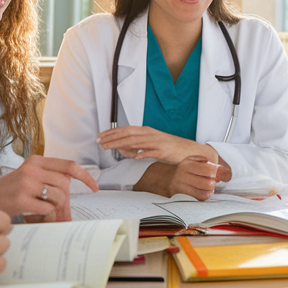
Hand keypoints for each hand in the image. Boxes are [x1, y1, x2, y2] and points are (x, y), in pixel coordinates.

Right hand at [0, 156, 98, 221]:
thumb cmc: (6, 191)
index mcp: (35, 160)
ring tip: (46, 212)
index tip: (94, 186)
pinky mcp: (21, 200)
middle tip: (60, 211)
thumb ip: (48, 177)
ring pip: (58, 197)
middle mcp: (32, 169)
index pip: (68, 165)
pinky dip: (45, 215)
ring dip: (56, 209)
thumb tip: (71, 189)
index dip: (85, 176)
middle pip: (65, 185)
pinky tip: (35, 214)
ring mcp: (26, 184)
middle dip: (66, 200)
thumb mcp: (27, 176)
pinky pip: (47, 209)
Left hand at [97, 126, 216, 164]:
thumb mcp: (149, 145)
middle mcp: (150, 134)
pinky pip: (151, 152)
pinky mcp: (164, 151)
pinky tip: (135, 157)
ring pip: (136, 142)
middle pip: (127, 134)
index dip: (111, 133)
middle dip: (111, 138)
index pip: (125, 130)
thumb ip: (136, 147)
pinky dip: (142, 153)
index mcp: (146, 131)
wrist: (188, 151)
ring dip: (121, 145)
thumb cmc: (168, 148)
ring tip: (109, 148)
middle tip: (99, 142)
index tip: (100, 137)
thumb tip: (122, 150)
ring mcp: (157, 142)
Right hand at [134, 156, 231, 199]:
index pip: (210, 169)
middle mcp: (182, 175)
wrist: (166, 179)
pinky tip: (203, 192)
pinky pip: (198, 199)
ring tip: (208, 187)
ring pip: (205, 193)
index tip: (218, 173)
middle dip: (213, 183)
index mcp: (188, 164)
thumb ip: (208, 163)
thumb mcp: (194, 161)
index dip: (218, 172)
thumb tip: (224, 171)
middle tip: (212, 181)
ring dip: (210, 191)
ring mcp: (181, 187)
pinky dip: (204, 196)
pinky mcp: (180, 196)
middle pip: (209, 183)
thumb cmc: (184, 170)